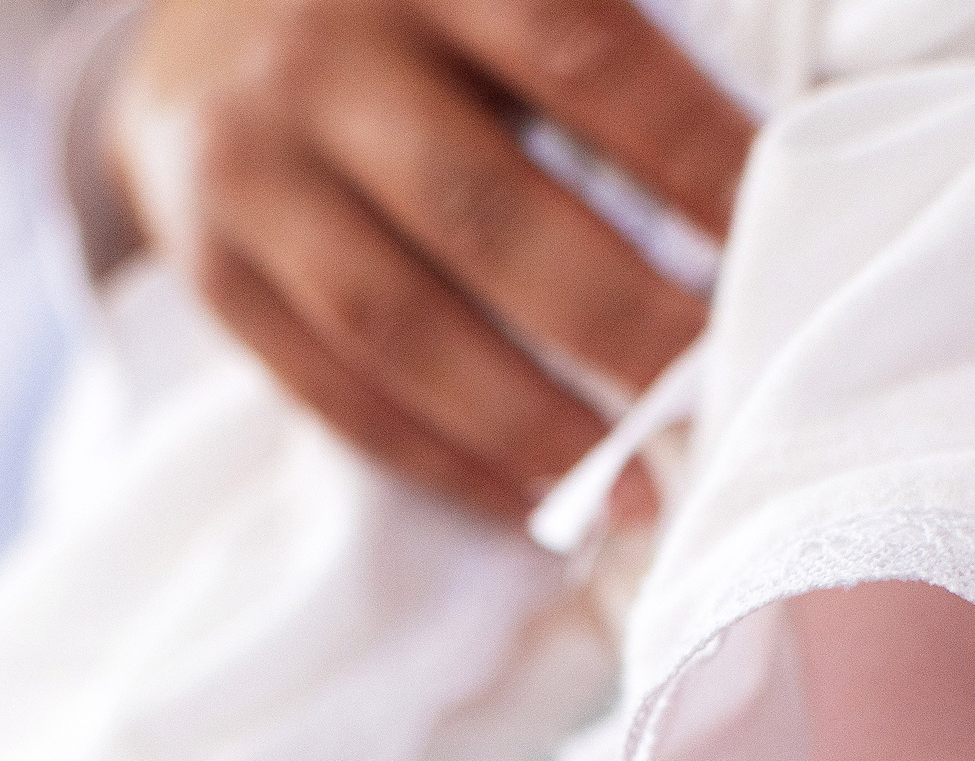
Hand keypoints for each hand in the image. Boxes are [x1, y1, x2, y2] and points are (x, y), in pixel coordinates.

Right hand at [104, 0, 752, 517]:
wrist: (195, 4)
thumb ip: (605, 37)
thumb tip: (777, 156)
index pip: (581, 55)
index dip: (688, 152)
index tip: (779, 236)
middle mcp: (323, 57)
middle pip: (486, 212)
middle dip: (621, 319)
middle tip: (720, 388)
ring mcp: (251, 166)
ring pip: (400, 325)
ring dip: (531, 422)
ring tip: (638, 485)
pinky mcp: (211, 265)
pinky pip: (333, 391)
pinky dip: (440, 458)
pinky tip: (529, 497)